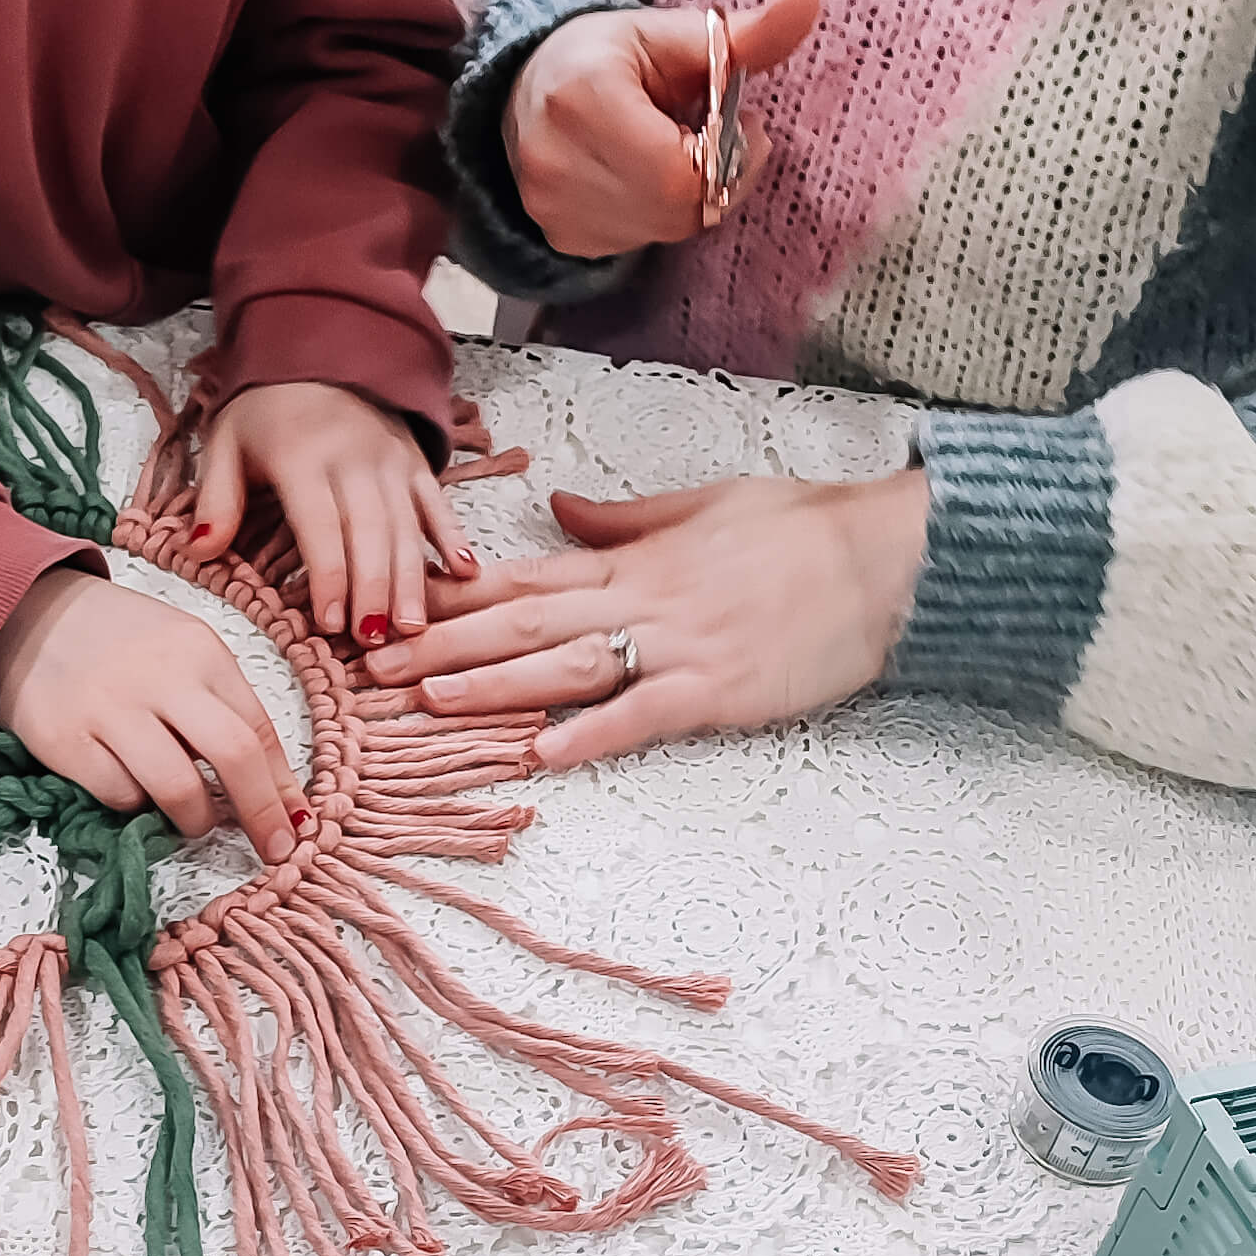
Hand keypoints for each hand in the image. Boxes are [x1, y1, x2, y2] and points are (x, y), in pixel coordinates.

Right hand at [0, 569, 308, 860]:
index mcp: (201, 649)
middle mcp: (162, 677)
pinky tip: (135, 791)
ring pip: (178, 788)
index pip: (259, 726)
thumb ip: (222, 704)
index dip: (283, 784)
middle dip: (261, 813)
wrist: (25, 614)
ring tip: (195, 822)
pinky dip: (137, 806)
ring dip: (197, 819)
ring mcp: (111, 709)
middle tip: (274, 850)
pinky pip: (120, 796)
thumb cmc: (118, 639)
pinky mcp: (66, 741)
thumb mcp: (181, 648)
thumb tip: (271, 782)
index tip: (297, 823)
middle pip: (233, 754)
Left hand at [188, 381, 472, 646]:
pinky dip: (453, 537)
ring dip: (411, 579)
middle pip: (369, 533)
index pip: (319, 526)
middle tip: (376, 643)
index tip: (331, 624)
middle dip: (374, 590)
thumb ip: (216, 500)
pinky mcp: (415, 461)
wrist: (318, 348)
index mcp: (301, 456)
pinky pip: (437, 503)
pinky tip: (466, 572)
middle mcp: (353, 458)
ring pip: (406, 526)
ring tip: (412, 628)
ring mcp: (390, 460)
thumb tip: (199, 553)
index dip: (327, 578)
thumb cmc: (265, 410)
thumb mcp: (226, 443)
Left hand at [363, 468, 928, 769]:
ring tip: (427, 700)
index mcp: (633, 558)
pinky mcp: (718, 689)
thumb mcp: (702, 502)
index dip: (455, 591)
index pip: (526, 573)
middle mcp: (642, 600)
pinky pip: (643, 714)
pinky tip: (541, 753)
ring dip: (493, 685)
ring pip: (566, 664)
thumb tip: (554, 507)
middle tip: (375, 664)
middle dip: (446, 643)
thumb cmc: (800, 528)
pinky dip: (592, 733)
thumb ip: (621, 516)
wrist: (881, 556)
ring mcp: (678, 645)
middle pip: (525, 621)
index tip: (396, 601)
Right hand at [504, 0, 820, 259]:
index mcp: (583, 97)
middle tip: (711, 137)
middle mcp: (555, 159)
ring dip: (687, 197)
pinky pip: (639, 242)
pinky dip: (655, 214)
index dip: (728, 155)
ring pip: (664, 229)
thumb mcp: (673, 35)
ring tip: (671, 151)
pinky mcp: (559, 235)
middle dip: (715, 176)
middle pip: (678, 207)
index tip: (736, 121)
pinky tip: (642, 177)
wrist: (523, 87)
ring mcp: (550, 207)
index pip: (682, 171)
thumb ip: (747, 34)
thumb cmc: (606, 55)